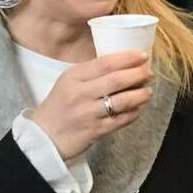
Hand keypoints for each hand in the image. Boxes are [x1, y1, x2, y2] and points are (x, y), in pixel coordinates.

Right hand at [31, 50, 153, 159]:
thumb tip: (125, 63)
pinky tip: (136, 109)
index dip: (127, 58)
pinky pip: (121, 119)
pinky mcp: (94, 131)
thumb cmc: (60, 105)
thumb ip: (92, 72)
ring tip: (147, 91)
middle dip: (138, 74)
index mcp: (73, 77)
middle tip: (149, 73)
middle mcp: (80, 93)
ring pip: (122, 100)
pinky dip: (133, 113)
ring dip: (140, 94)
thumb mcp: (69, 82)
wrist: (44, 137)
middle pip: (116, 80)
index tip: (142, 55)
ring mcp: (87, 113)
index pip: (105, 63)